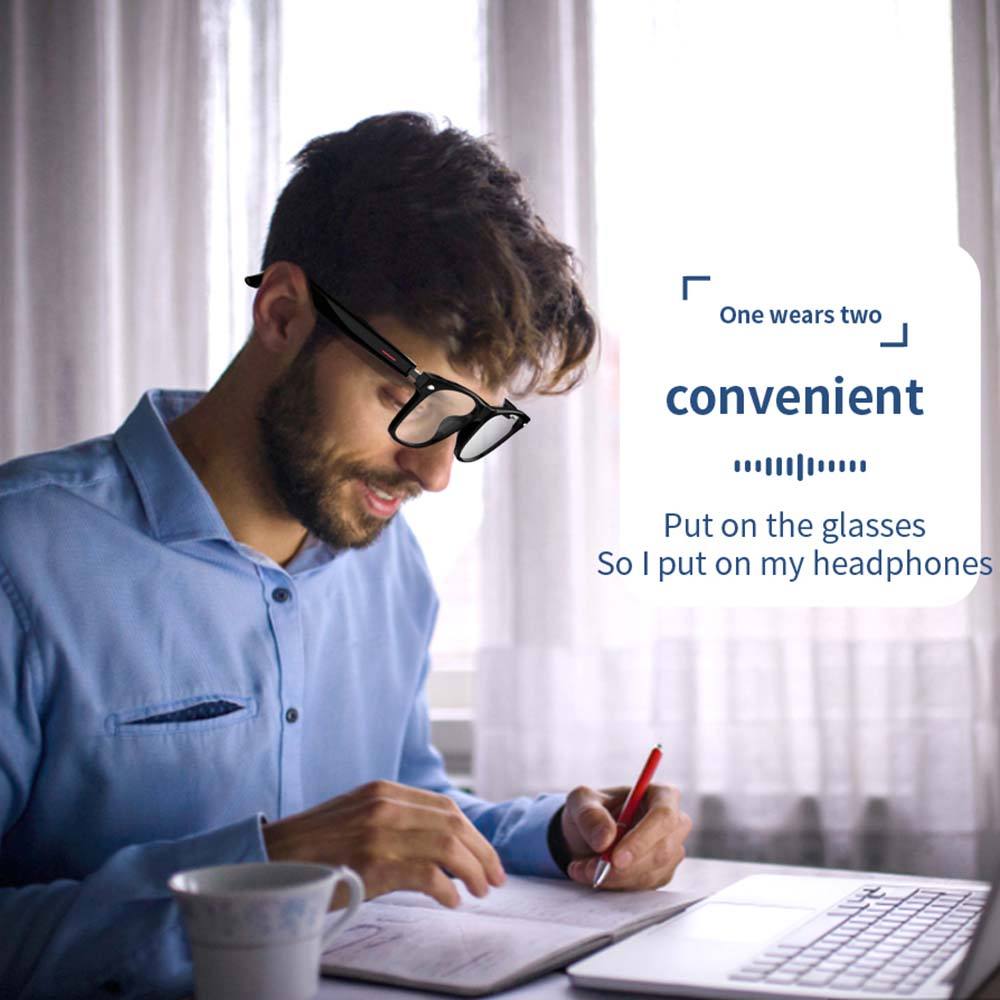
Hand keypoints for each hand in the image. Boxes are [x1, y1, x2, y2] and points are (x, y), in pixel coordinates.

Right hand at [262, 780, 505, 907]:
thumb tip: (436, 846)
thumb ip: (392, 821)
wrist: (265, 860)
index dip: (474, 833)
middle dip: (482, 853)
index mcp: (383, 791)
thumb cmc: (310, 848)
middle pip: (454, 825)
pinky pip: (427, 875)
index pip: (445, 808)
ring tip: (480, 891)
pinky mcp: (373, 863)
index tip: (486, 856)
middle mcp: (385, 805)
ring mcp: (379, 832)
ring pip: (447, 847)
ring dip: (472, 871)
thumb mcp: (354, 818)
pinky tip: (451, 901)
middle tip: (494, 879)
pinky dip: (446, 889)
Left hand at [559, 783, 690, 890]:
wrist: (588, 835)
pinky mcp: (662, 873)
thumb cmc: (591, 810)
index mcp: (661, 795)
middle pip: (662, 849)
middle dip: (625, 866)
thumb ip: (590, 815)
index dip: (642, 839)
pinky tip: (593, 874)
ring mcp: (671, 850)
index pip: (663, 816)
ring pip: (651, 872)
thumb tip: (606, 838)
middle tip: (591, 868)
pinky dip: (616, 884)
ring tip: (583, 868)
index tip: (616, 858)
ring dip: (614, 877)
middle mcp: (674, 823)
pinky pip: (644, 886)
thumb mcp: (581, 802)